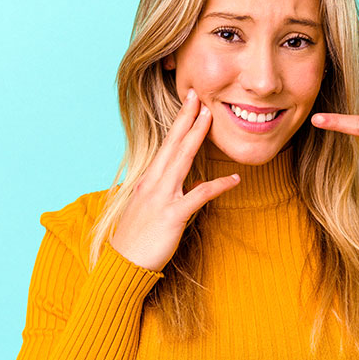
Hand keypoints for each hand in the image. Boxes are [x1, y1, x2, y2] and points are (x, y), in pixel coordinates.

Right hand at [111, 89, 240, 272]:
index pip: (166, 144)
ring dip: (197, 136)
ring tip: (211, 117)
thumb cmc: (135, 239)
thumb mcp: (145, 208)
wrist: (123, 264)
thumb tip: (179, 182)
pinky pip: (199, 195)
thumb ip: (161, 191)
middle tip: (199, 95)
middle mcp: (153, 182)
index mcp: (148, 179)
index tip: (189, 102)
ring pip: (182, 159)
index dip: (178, 122)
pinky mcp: (172, 215)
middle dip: (187, 117)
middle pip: (173, 143)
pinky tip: (235, 179)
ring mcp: (162, 197)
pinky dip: (218, 185)